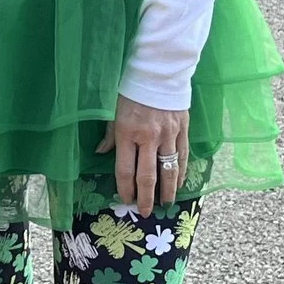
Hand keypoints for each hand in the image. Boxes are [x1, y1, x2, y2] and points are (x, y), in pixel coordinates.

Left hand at [96, 95, 190, 215]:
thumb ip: (109, 136)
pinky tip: (179, 183)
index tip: (127, 200)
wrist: (157, 71)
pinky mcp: (182, 129)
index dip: (126, 189)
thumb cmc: (130, 91)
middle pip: (148, 175)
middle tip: (146, 212)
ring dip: (167, 190)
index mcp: (127, 133)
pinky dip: (181, 172)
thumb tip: (100, 153)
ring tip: (166, 204)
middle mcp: (148, 137)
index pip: (125, 170)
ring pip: (169, 169)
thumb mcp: (113, 111)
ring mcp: (168, 135)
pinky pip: (183, 156)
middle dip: (146, 197)